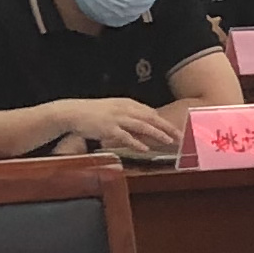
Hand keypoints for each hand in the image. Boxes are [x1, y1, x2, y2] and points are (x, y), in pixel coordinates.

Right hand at [51, 96, 188, 160]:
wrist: (72, 112)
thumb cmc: (93, 113)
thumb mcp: (113, 109)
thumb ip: (129, 115)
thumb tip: (143, 124)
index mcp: (127, 104)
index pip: (150, 112)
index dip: (164, 121)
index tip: (176, 128)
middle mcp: (124, 109)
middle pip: (151, 118)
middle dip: (167, 127)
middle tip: (180, 135)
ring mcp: (117, 118)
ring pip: (142, 126)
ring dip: (157, 134)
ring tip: (169, 141)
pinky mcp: (108, 128)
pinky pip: (125, 136)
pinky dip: (136, 142)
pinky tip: (145, 148)